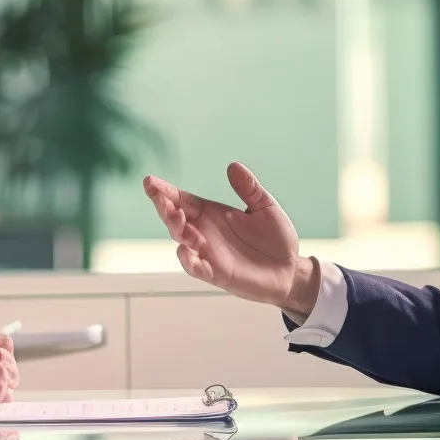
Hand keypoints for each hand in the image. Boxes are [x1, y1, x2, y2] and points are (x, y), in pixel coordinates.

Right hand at [143, 163, 318, 316]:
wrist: (290, 269)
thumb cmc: (276, 238)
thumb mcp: (265, 206)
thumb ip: (249, 188)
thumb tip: (233, 165)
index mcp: (211, 213)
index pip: (182, 200)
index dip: (165, 191)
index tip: (149, 181)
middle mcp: (204, 232)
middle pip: (175, 219)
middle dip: (164, 207)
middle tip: (158, 195)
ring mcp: (208, 254)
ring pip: (182, 241)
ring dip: (176, 229)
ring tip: (176, 216)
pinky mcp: (217, 274)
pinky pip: (197, 268)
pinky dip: (188, 260)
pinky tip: (184, 249)